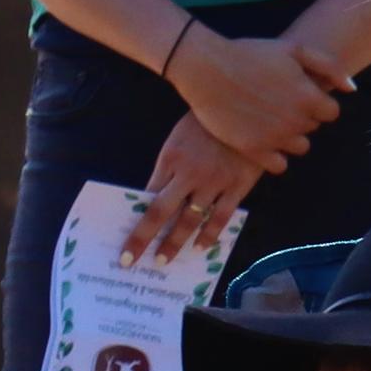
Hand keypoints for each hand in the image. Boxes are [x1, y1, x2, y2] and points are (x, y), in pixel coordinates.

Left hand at [119, 112, 286, 266]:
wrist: (248, 108)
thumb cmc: (208, 122)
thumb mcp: (180, 138)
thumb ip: (170, 166)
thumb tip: (153, 195)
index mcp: (170, 159)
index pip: (147, 195)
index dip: (135, 218)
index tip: (123, 235)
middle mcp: (189, 174)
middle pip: (159, 213)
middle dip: (142, 239)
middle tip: (128, 260)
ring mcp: (214, 182)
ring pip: (190, 220)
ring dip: (174, 243)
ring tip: (162, 261)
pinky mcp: (238, 186)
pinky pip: (221, 217)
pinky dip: (209, 235)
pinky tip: (200, 248)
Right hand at [165, 28, 342, 167]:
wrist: (206, 68)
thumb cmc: (250, 54)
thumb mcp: (294, 49)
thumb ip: (330, 67)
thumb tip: (351, 90)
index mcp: (309, 97)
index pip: (331, 113)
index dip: (316, 102)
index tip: (297, 92)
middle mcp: (296, 121)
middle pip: (313, 128)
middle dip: (301, 116)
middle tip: (277, 101)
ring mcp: (275, 138)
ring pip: (299, 147)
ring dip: (289, 136)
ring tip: (269, 119)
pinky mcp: (253, 150)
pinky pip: (279, 165)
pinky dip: (274, 156)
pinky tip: (262, 138)